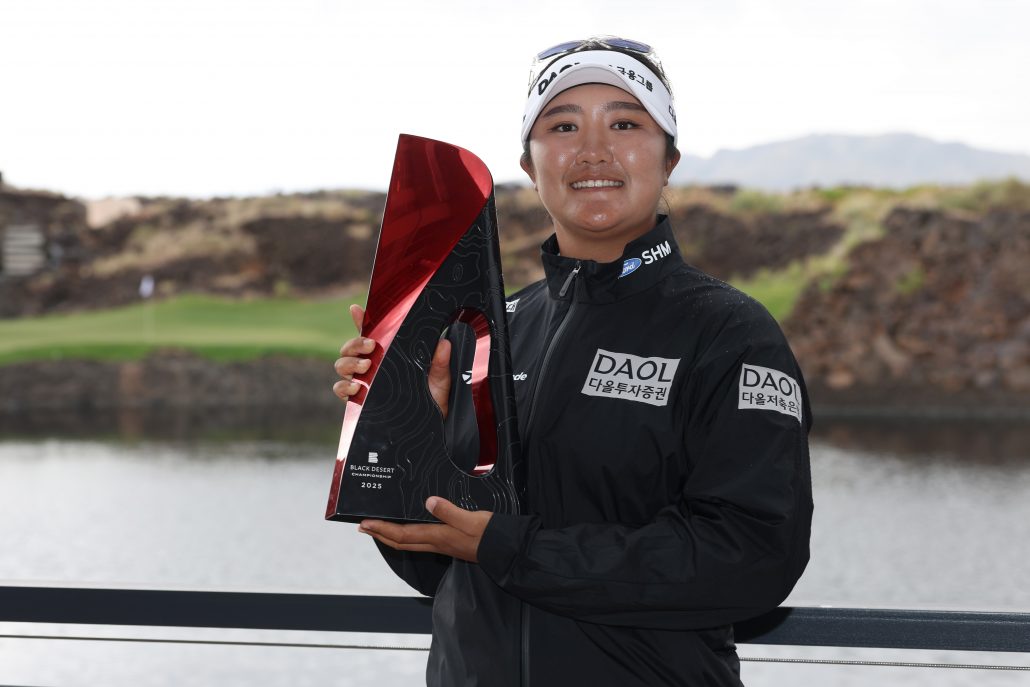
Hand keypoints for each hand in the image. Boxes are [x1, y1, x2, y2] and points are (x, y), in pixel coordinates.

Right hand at [333, 304, 452, 416]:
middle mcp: (373, 366)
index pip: (370, 333)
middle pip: (350, 348)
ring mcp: (364, 382)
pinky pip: (340, 390)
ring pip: (342, 365)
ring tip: (365, 368)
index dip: (361, 319)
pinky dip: (343, 387)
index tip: (356, 310)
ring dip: (349, 363)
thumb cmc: (434, 398)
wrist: (431, 425)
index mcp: (389, 354)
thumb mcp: (440, 378)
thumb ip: (440, 362)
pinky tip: (356, 388)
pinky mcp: (360, 401)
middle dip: (355, 344)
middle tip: (371, 347)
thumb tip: (444, 343)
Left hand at [359, 496, 492, 562]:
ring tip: (379, 529)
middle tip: (364, 527)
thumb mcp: (471, 518)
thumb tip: (428, 501)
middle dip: (380, 534)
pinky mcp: (448, 543)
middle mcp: (436, 543)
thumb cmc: (489, 534)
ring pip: (409, 543)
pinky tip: (409, 529)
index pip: (402, 534)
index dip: (382, 529)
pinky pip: (420, 541)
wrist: (504, 549)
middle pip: (400, 542)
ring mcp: (442, 545)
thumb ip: (449, 511)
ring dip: (390, 536)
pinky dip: (407, 536)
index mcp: (438, 536)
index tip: (366, 523)